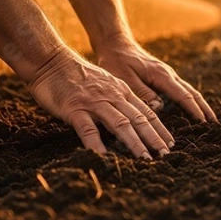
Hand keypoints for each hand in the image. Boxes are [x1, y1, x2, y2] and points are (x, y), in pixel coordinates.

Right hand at [28, 48, 174, 157]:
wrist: (50, 61)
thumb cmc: (75, 75)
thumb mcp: (104, 83)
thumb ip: (118, 98)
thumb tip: (131, 117)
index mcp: (120, 91)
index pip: (145, 112)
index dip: (159, 128)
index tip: (170, 143)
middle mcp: (112, 97)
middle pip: (138, 119)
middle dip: (154, 138)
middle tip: (165, 154)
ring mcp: (94, 103)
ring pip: (120, 124)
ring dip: (134, 143)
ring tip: (145, 159)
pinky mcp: (75, 109)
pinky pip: (88, 129)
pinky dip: (97, 144)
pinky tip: (104, 157)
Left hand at [97, 37, 217, 122]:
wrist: (116, 45)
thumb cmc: (117, 62)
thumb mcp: (125, 78)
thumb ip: (142, 92)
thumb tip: (159, 107)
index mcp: (161, 75)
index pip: (183, 95)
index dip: (194, 110)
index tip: (203, 123)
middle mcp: (169, 75)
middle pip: (192, 93)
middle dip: (204, 109)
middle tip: (215, 125)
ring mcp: (168, 76)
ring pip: (190, 92)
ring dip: (200, 105)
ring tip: (209, 120)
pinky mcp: (164, 78)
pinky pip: (182, 91)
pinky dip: (191, 101)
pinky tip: (193, 110)